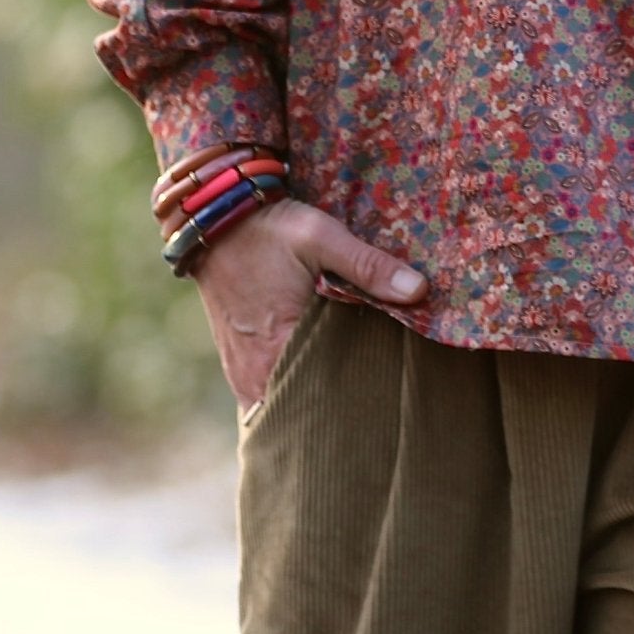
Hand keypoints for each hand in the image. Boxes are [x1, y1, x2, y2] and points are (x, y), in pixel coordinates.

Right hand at [192, 197, 426, 407]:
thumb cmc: (270, 230)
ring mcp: (241, 373)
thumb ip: (368, 265)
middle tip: (373, 406)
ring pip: (280, 409)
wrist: (214, 220)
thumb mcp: (321, 236)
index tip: (385, 399)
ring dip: (309, 404)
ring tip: (347, 401)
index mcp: (277, 348)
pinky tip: (315, 388)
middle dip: (334, 412)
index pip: (324, 398)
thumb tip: (419, 291)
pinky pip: (263, 398)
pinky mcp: (236, 364)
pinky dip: (287, 396)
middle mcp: (254, 373)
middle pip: (302, 411)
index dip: (355, 402)